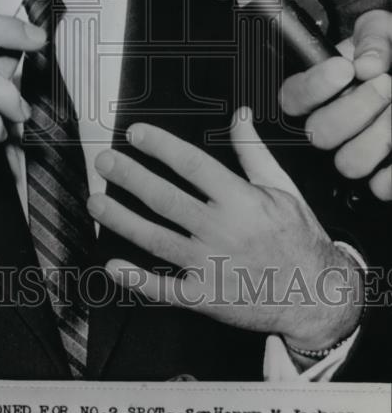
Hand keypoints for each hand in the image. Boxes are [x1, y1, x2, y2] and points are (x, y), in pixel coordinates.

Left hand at [87, 109, 362, 352]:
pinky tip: (113, 265)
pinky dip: (136, 279)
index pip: (192, 166)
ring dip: (122, 219)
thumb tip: (240, 115)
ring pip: (156, 239)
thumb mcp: (283, 189)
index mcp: (242, 201)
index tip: (136, 134)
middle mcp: (222, 231)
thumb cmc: (298, 239)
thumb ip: (254, 152)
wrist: (317, 295)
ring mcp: (211, 265)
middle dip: (130, 177)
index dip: (161, 147)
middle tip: (105, 162)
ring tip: (97, 202)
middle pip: (165, 198)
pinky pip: (164, 289)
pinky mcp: (205, 297)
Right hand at [280, 9, 390, 200]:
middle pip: (319, 134)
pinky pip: (381, 187)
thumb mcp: (384, 29)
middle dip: (357, 107)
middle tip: (387, 85)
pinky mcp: (383, 174)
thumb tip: (367, 64)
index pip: (291, 97)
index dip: (313, 87)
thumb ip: (373, 38)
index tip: (346, 69)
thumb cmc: (391, 50)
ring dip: (380, 137)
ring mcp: (356, 151)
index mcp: (320, 88)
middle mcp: (332, 123)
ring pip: (349, 163)